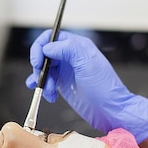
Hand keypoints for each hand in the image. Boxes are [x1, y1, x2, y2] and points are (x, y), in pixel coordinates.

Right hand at [26, 30, 147, 142]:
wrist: (110, 110)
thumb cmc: (104, 88)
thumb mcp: (86, 63)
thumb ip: (67, 49)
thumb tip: (47, 47)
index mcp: (77, 47)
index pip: (51, 38)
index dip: (40, 47)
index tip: (37, 62)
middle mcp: (71, 57)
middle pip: (44, 54)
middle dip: (39, 67)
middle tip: (41, 79)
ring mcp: (66, 71)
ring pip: (44, 69)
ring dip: (42, 80)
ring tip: (49, 91)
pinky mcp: (64, 84)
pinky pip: (47, 81)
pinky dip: (42, 87)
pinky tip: (45, 93)